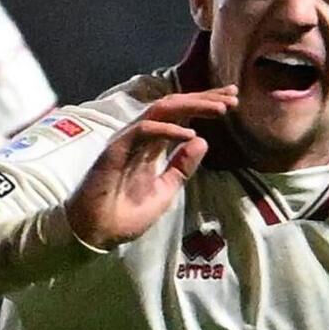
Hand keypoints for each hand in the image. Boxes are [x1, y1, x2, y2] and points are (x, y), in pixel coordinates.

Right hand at [61, 88, 232, 251]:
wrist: (95, 233)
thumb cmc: (124, 214)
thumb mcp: (164, 190)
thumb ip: (181, 167)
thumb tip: (202, 140)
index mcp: (151, 144)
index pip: (181, 115)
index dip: (205, 105)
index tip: (233, 101)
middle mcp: (140, 136)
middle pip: (174, 106)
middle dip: (204, 98)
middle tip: (233, 96)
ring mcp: (127, 140)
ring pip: (161, 110)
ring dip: (191, 106)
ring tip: (220, 109)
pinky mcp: (115, 149)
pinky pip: (144, 131)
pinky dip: (168, 129)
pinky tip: (190, 134)